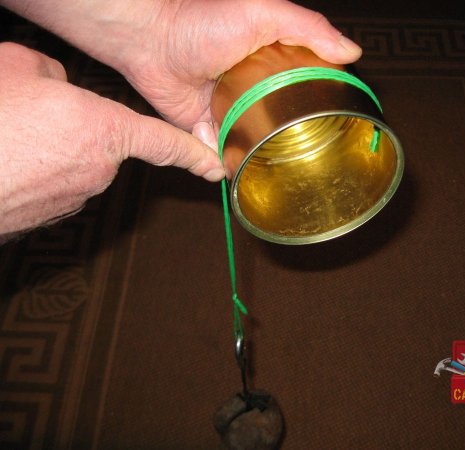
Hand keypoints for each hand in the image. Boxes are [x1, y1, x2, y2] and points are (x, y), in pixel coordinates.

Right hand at [0, 42, 223, 234]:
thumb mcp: (16, 67)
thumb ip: (51, 72)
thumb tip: (58, 82)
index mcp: (103, 130)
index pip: (164, 142)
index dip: (193, 153)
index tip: (215, 166)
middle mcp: (99, 169)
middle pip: (102, 143)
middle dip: (78, 127)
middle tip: (35, 114)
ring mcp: (74, 197)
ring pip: (74, 164)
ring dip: (53, 150)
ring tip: (15, 137)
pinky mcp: (49, 217)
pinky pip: (55, 185)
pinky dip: (39, 172)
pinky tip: (11, 159)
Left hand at [1, 0, 361, 149]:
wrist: (151, 41)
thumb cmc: (202, 22)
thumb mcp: (263, 14)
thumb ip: (307, 28)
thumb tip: (351, 52)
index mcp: (275, 64)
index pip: (308, 88)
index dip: (324, 105)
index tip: (341, 124)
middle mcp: (257, 91)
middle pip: (285, 122)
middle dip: (297, 141)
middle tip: (314, 161)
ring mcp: (232, 113)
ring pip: (256, 143)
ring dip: (265, 158)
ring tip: (281, 175)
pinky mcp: (206, 131)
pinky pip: (224, 154)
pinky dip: (231, 165)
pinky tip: (242, 172)